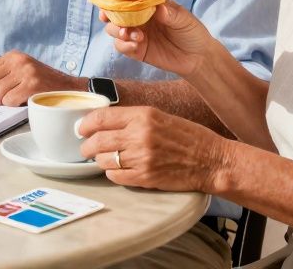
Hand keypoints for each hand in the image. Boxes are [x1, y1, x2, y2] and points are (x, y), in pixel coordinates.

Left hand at [0, 51, 80, 106]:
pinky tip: (20, 105)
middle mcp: (18, 61)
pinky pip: (8, 100)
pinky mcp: (33, 85)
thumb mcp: (22, 75)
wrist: (73, 89)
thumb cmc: (44, 87)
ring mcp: (26, 72)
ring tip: (11, 104)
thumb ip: (1, 78)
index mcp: (12, 57)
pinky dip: (10, 107)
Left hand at [77, 106, 227, 192]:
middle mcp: (140, 135)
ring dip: (100, 160)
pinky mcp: (145, 177)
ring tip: (105, 159)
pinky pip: (115, 176)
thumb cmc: (188, 137)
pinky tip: (118, 170)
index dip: (86, 124)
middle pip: (97, 141)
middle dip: (86, 146)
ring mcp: (142, 158)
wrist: (211, 160)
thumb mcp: (160, 116)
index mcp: (143, 115)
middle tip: (86, 148)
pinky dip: (112, 174)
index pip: (101, 118)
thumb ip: (132, 118)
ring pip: (104, 160)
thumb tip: (104, 122)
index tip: (81, 128)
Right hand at [101, 0, 218, 76]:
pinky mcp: (137, 50)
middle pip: (115, 12)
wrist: (198, 58)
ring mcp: (136, 34)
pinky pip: (122, 46)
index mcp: (148, 5)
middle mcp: (139, 18)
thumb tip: (158, 8)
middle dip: (108, 13)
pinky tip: (135, 45)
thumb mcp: (184, 19)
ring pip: (114, 29)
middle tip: (107, 16)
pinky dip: (124, 45)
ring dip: (117, 30)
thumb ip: (170, 13)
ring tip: (130, 34)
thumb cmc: (192, 32)